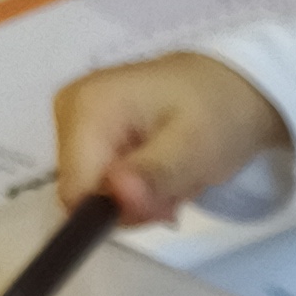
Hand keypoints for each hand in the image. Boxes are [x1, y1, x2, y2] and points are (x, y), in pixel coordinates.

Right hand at [52, 53, 288, 225]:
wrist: (227, 83)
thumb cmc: (217, 112)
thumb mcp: (196, 148)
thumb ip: (155, 174)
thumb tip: (117, 194)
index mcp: (87, 108)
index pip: (77, 192)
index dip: (119, 211)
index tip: (162, 206)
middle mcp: (68, 110)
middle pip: (86, 193)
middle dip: (136, 203)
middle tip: (177, 186)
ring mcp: (74, 120)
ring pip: (97, 193)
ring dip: (142, 197)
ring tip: (175, 173)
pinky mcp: (86, 132)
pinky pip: (104, 182)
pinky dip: (138, 187)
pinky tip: (162, 167)